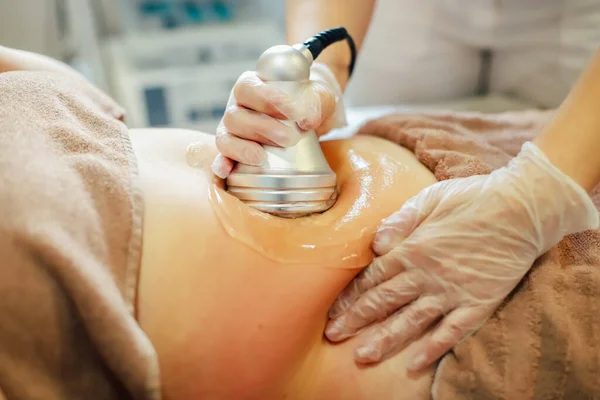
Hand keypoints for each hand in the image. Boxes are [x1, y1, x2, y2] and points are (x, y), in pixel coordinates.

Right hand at [208, 62, 344, 178]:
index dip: (267, 99)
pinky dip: (222, 164)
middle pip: (235, 116)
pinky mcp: (232, 151)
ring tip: (262, 158)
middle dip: (262, 129)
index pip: (249, 88)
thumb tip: (307, 120)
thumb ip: (314, 101)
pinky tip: (226, 171)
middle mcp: (237, 106)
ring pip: (225, 137)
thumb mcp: (317, 96)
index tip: (293, 112)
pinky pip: (221, 157)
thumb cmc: (308, 102)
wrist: (306, 119)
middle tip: (290, 139)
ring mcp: (232, 130)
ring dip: (244, 148)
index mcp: (252, 85)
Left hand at [325, 142, 598, 370]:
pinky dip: (433, 349)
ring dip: (385, 340)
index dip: (351, 296)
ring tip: (362, 356)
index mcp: (411, 248)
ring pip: (410, 321)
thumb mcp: (429, 199)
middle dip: (356, 320)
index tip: (334, 310)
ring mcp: (451, 291)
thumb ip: (399, 221)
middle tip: (334, 336)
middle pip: (383, 302)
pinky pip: (451, 331)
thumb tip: (375, 243)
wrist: (521, 209)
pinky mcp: (477, 303)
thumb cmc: (473, 198)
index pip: (372, 278)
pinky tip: (414, 364)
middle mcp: (426, 274)